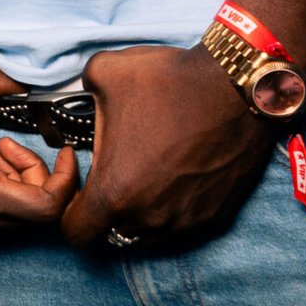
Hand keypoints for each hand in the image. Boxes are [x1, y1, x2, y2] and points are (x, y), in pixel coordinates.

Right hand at [0, 56, 80, 238]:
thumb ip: (11, 81)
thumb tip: (44, 84)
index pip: (47, 208)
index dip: (67, 181)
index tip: (66, 153)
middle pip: (36, 216)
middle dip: (40, 178)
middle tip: (17, 143)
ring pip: (17, 218)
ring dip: (19, 183)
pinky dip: (3, 189)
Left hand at [62, 44, 277, 248]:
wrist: (237, 87)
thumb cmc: (169, 82)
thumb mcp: (103, 73)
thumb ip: (80, 93)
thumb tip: (81, 99)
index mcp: (115, 192)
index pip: (76, 232)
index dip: (68, 208)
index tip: (80, 178)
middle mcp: (149, 217)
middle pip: (112, 230)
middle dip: (107, 205)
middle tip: (116, 168)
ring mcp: (185, 220)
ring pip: (148, 230)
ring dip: (140, 207)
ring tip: (147, 167)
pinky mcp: (215, 215)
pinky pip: (181, 221)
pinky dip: (172, 204)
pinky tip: (176, 170)